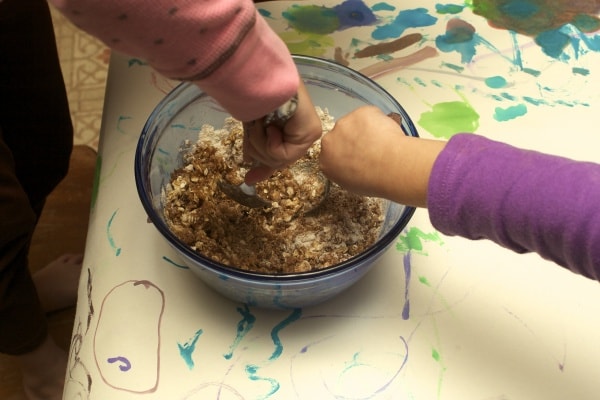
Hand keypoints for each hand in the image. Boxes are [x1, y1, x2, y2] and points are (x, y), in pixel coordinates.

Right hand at [243, 79, 321, 183]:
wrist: (261, 79)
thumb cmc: (256, 98)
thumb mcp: (253, 130)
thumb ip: (255, 152)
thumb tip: (249, 180)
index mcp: (290, 132)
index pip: (279, 158)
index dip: (264, 170)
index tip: (249, 180)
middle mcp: (302, 134)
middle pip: (275, 161)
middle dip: (257, 149)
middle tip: (253, 130)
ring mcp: (309, 134)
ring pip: (278, 160)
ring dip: (260, 143)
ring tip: (259, 123)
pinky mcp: (311, 133)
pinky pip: (284, 155)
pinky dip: (271, 143)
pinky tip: (272, 128)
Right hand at [319, 106, 444, 207]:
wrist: (389, 167)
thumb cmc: (373, 181)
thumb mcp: (352, 185)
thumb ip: (345, 171)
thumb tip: (353, 166)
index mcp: (325, 161)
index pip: (332, 153)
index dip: (345, 152)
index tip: (357, 156)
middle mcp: (329, 141)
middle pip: (340, 135)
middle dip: (352, 138)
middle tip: (370, 148)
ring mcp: (344, 124)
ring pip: (354, 123)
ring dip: (365, 128)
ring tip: (381, 142)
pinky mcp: (360, 112)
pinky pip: (369, 114)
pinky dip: (378, 120)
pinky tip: (386, 133)